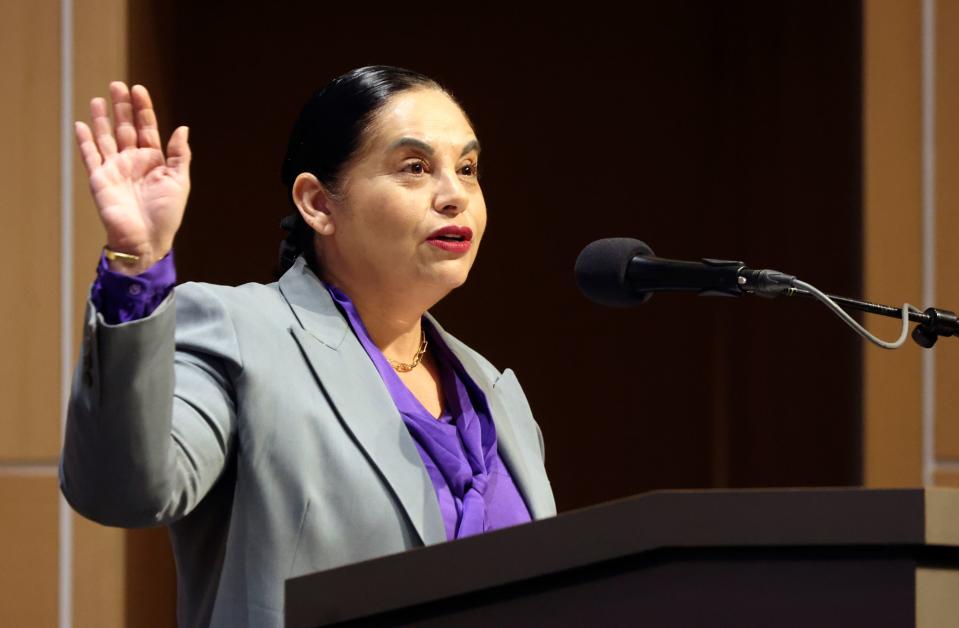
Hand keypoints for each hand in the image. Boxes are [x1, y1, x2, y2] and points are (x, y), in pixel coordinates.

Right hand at [76, 82, 189, 273]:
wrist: (146, 240)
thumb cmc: (166, 215)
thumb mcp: (179, 181)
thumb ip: (179, 155)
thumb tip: (183, 128)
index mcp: (154, 161)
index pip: (147, 128)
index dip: (143, 109)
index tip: (138, 89)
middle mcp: (133, 161)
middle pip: (125, 127)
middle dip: (122, 107)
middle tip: (117, 85)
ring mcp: (115, 169)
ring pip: (106, 137)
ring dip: (101, 119)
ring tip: (98, 99)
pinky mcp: (100, 179)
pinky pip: (90, 156)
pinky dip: (85, 141)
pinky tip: (81, 124)